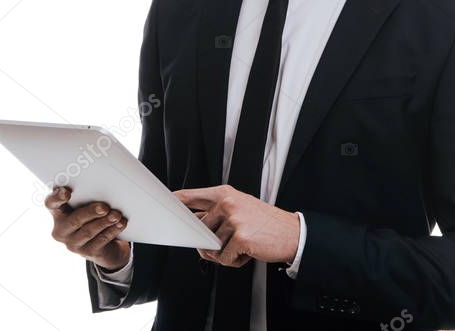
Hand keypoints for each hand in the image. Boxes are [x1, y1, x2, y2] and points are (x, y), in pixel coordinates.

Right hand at [46, 186, 130, 269]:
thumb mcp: (87, 206)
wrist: (104, 245)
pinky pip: (101, 240)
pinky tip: (120, 224)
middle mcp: (61, 230)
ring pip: (89, 232)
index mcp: (58, 214)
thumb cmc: (92, 218)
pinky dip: (112, 230)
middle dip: (91, 213)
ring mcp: (73, 244)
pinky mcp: (87, 252)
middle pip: (74, 220)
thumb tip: (104, 189)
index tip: (67, 192)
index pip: (51, 204)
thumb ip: (88, 198)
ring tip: (116, 215)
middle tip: (105, 207)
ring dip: (104, 222)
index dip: (56, 198)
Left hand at [174, 185, 298, 267]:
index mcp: (225, 193)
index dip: (175, 201)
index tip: (162, 203)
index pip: (192, 196)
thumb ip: (217, 213)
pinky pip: (223, 258)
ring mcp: (234, 219)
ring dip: (225, 253)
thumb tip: (194, 226)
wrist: (292, 233)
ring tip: (244, 244)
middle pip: (199, 230)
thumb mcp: (240, 207)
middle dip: (210, 242)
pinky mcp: (240, 237)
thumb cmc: (264, 222)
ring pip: (212, 247)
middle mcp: (228, 203)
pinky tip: (248, 251)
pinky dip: (234, 261)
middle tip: (230, 241)